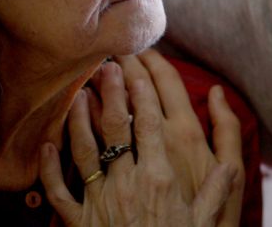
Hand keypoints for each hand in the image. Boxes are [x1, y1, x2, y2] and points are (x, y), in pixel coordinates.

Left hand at [39, 55, 242, 225]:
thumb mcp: (214, 216)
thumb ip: (222, 175)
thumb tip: (225, 138)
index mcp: (163, 177)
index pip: (150, 120)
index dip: (142, 87)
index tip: (137, 62)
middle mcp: (130, 183)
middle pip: (116, 126)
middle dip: (111, 91)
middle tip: (106, 63)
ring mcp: (103, 202)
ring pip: (84, 150)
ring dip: (79, 119)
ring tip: (77, 93)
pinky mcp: (82, 224)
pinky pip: (61, 192)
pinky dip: (49, 169)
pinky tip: (45, 145)